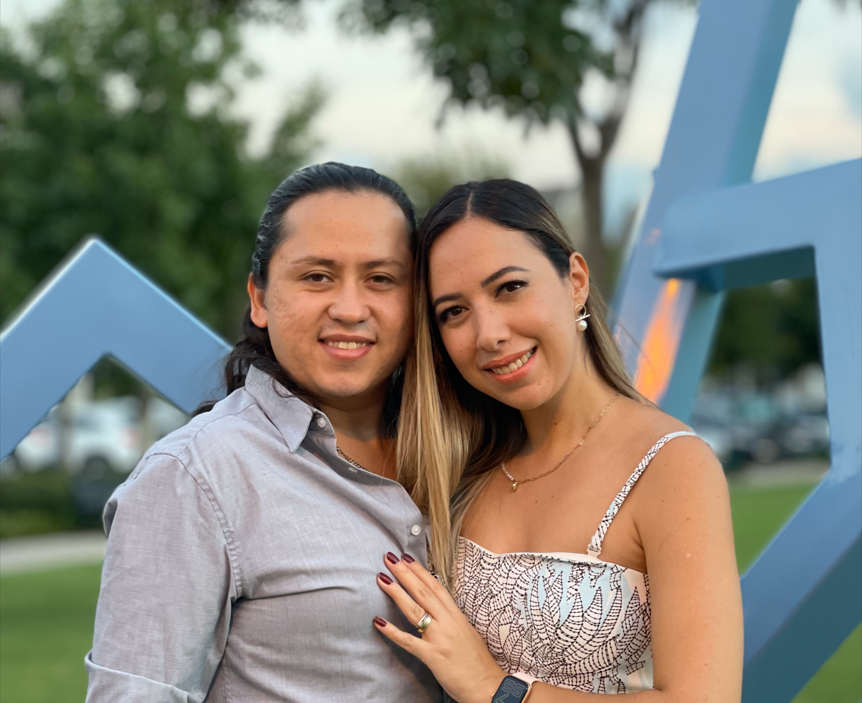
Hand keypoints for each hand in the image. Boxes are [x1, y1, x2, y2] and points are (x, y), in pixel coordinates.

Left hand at [374, 552, 506, 702]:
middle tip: (390, 558)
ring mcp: (440, 638)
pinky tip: (379, 622)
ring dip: (396, 593)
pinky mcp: (433, 656)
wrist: (488, 685)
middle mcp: (448, 622)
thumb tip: (436, 608)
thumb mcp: (466, 632)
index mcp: (456, 616)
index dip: (420, 571)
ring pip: (415, 610)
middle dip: (405, 573)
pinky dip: (393, 631)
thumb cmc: (477, 661)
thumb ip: (450, 619)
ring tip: (382, 579)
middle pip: (423, 592)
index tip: (407, 558)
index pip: (436, 586)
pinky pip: (409, 641)